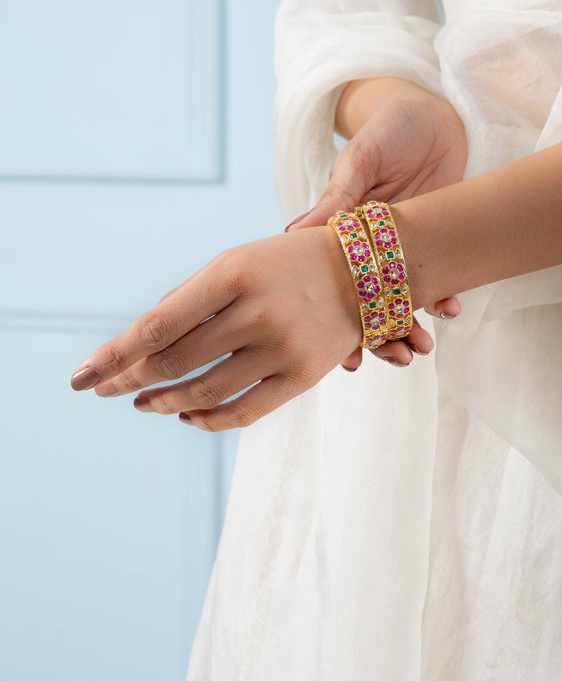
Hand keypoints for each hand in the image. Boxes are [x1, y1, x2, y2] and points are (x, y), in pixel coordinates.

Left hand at [69, 227, 361, 431]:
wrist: (363, 270)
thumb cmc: (286, 263)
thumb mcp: (236, 261)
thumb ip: (189, 298)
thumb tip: (139, 343)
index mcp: (233, 272)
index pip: (157, 326)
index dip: (112, 356)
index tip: (79, 378)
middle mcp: (258, 311)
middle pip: (174, 361)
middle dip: (129, 380)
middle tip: (106, 390)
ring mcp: (284, 347)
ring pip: (204, 392)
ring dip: (163, 402)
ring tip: (143, 402)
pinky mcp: (304, 376)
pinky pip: (243, 412)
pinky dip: (206, 419)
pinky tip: (186, 415)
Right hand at [288, 78, 466, 368]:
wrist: (434, 115)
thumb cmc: (388, 130)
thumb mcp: (360, 159)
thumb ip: (337, 197)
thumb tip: (294, 234)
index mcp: (337, 234)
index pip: (327, 289)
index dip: (334, 328)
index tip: (347, 357)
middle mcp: (364, 252)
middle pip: (364, 307)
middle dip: (379, 339)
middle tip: (398, 359)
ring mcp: (399, 252)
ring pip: (398, 303)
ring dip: (408, 329)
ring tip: (421, 349)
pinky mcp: (432, 246)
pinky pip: (435, 281)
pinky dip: (442, 300)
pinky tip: (450, 310)